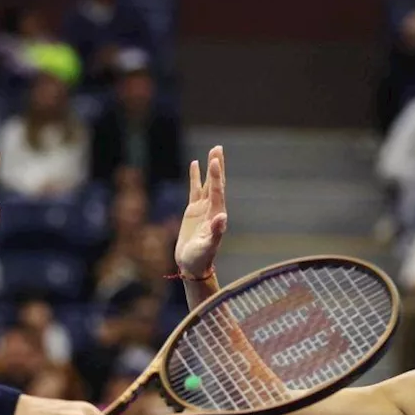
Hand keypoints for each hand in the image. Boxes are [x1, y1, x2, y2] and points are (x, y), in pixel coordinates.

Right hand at [174, 146, 227, 278]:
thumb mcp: (207, 247)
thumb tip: (222, 217)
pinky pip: (195, 189)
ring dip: (210, 168)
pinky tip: (195, 165)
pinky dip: (195, 177)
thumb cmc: (200, 259)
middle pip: (216, 183)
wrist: (192, 266)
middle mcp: (212, 209)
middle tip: (218, 148)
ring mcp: (203, 208)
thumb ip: (216, 232)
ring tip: (213, 151)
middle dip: (217, 166)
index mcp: (216, 216)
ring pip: (207, 183)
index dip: (216, 176)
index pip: (217, 191)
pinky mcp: (193, 210)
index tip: (215, 161)